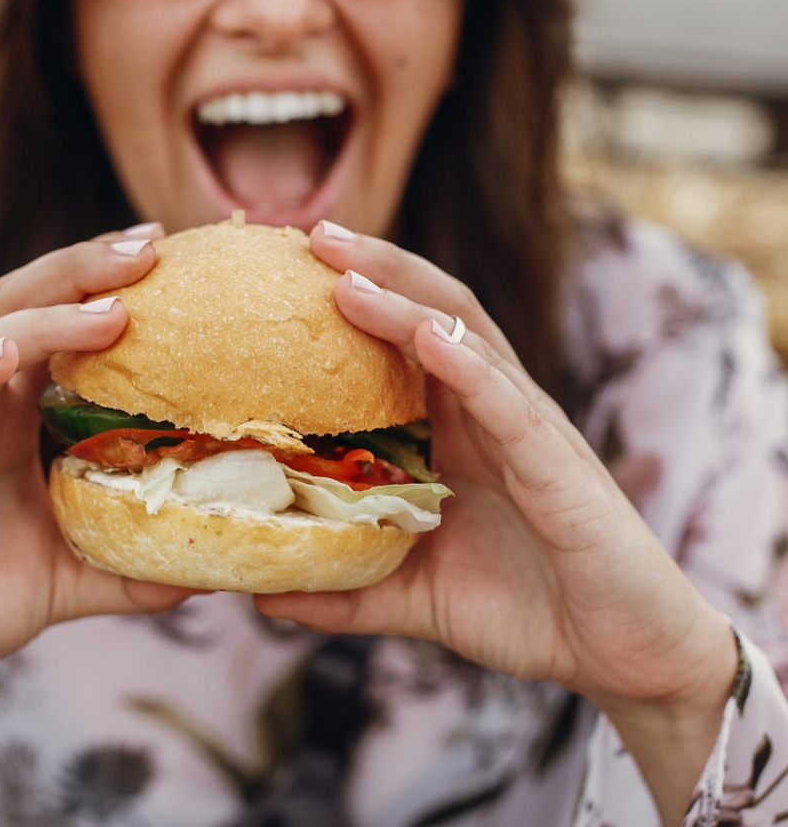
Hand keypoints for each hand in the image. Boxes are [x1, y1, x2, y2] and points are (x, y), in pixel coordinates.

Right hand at [0, 224, 195, 712]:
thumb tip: (207, 571)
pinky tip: (2, 357)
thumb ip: (131, 570)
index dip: (112, 287)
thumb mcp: (68, 580)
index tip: (171, 256)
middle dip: (87, 270)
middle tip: (149, 247)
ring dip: (48, 316)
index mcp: (20, 416)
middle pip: (30, 304)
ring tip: (111, 309)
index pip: (68, 328)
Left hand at [256, 224, 737, 825]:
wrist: (621, 653)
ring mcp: (526, 430)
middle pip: (431, 313)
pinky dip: (468, 363)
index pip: (401, 342)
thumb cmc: (525, 608)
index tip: (284, 272)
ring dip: (405, 298)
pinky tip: (427, 335)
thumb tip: (265, 595)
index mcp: (456, 430)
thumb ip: (347, 590)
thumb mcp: (415, 596)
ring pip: (466, 340)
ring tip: (346, 268)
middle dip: (374, 267)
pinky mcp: (559, 464)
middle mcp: (488, 413)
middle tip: (310, 233)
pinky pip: (509, 402)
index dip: (351, 301)